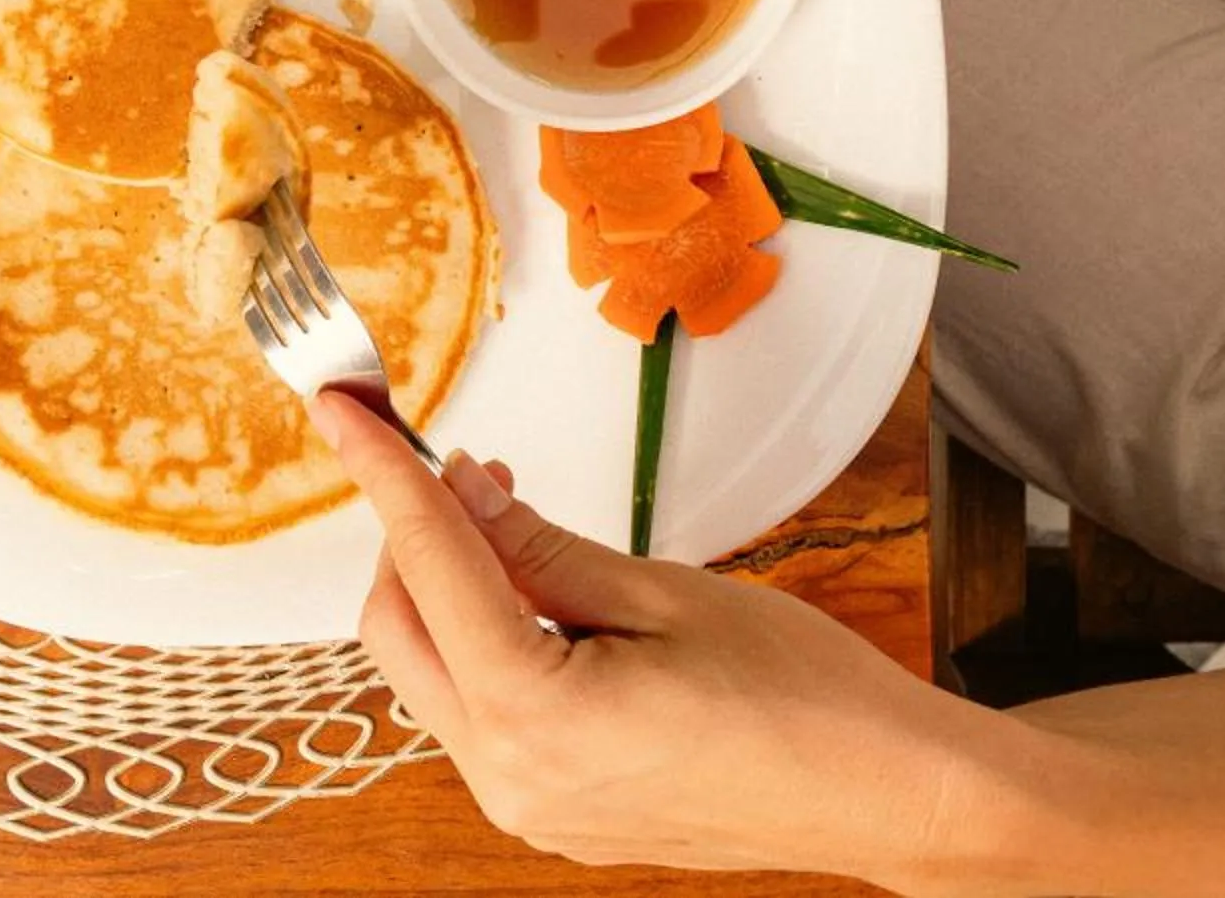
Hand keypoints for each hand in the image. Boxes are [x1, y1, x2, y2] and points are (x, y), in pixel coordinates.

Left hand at [309, 389, 1036, 887]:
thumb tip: (459, 494)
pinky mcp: (553, 814)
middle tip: (472, 469)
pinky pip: (480, 713)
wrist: (880, 792)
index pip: (429, 567)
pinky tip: (544, 598)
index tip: (344, 410)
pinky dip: (487, 642)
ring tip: (519, 524)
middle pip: (399, 631)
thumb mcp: (663, 591)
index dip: (383, 474)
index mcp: (536, 716)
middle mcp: (510, 778)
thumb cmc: (801, 694)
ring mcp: (528, 807)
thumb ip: (541, 547)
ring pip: (434, 674)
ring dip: (452, 591)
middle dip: (413, 538)